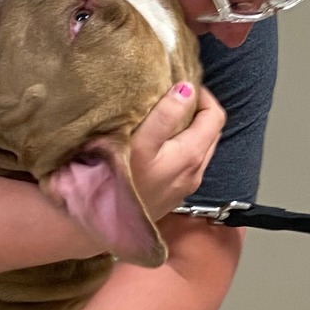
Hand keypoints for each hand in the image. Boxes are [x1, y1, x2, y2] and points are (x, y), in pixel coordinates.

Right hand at [128, 82, 224, 221]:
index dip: (203, 96)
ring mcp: (184, 187)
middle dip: (197, 111)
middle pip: (210, 133)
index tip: (181, 82)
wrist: (94, 226)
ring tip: (163, 116)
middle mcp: (194, 173)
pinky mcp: (171, 197)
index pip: (215, 117)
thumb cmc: (115, 181)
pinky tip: (156, 144)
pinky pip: (186, 164)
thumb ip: (165, 116)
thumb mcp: (140, 143)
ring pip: (199, 149)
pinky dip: (180, 147)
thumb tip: (188, 89)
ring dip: (189, 129)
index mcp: (191, 156)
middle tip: (173, 95)